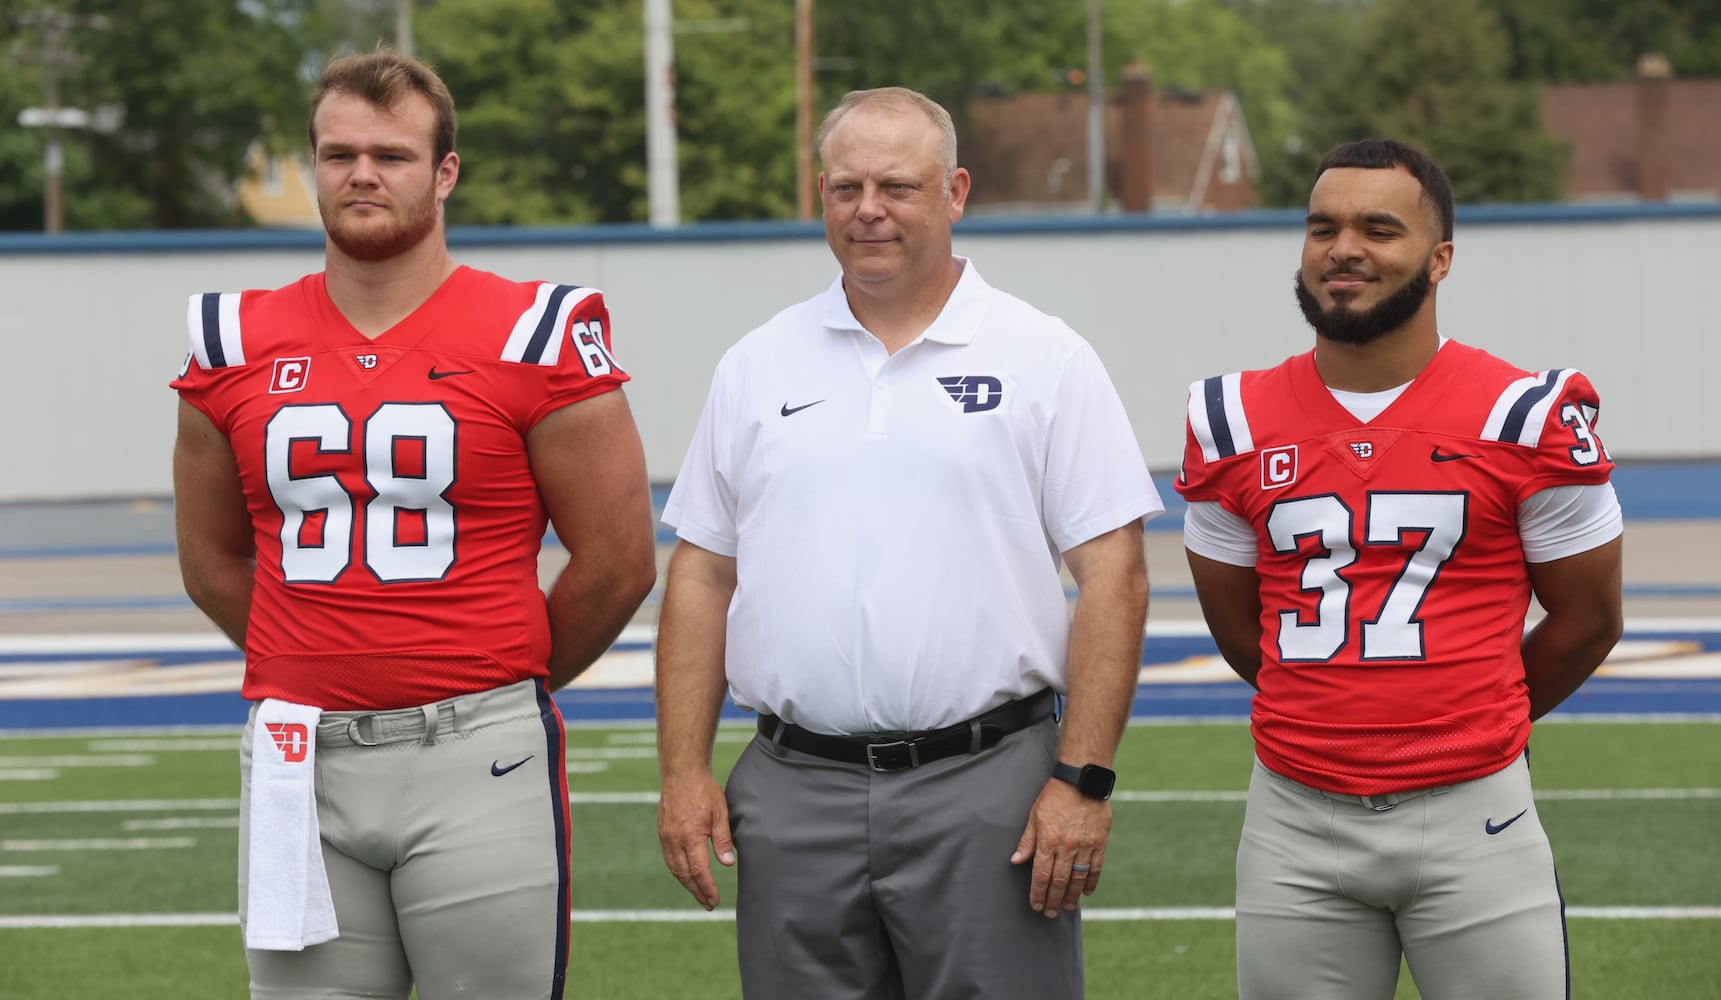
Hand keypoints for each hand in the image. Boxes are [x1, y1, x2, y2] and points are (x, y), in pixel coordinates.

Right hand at [656, 770, 735, 909]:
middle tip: (708, 904)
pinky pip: (669, 859)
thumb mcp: (720, 813)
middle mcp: (675, 840)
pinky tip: (686, 876)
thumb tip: (727, 864)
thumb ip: (723, 840)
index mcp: (690, 836)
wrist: (681, 773)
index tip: (714, 900)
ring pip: (674, 869)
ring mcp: (666, 837)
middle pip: (684, 875)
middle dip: (697, 892)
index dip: (707, 888)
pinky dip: (678, 872)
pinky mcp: (662, 833)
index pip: (698, 870)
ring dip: (687, 885)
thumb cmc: (704, 791)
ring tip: (699, 895)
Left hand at [1009, 779, 1110, 916]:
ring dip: (1072, 896)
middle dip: (1053, 900)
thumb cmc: (1055, 797)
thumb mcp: (1034, 816)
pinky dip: (1091, 882)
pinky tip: (1086, 892)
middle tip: (1050, 913)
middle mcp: (1067, 846)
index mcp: (1048, 840)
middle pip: (1059, 881)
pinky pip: (1096, 868)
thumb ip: (1027, 841)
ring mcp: (1085, 845)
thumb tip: (1016, 861)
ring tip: (1067, 907)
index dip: (1038, 893)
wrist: (1082, 781)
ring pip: (1078, 878)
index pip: (1041, 874)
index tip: (1035, 905)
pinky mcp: (1100, 842)